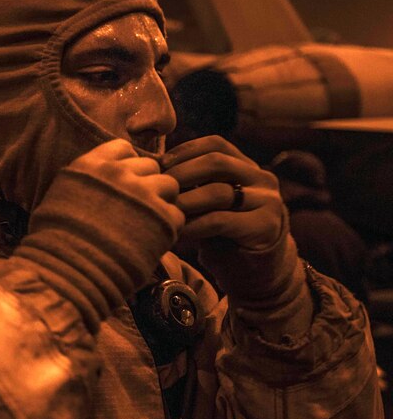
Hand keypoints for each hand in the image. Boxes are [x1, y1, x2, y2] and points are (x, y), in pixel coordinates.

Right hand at [13, 139, 183, 329]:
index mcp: (91, 165)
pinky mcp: (161, 218)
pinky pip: (177, 214)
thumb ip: (88, 180)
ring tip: (146, 225)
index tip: (122, 185)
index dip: (126, 166)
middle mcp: (118, 173)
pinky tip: (152, 240)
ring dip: (161, 203)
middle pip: (150, 166)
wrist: (68, 273)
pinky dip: (168, 227)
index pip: (123, 148)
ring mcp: (142, 194)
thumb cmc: (57, 243)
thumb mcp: (62, 197)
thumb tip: (106, 176)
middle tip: (136, 211)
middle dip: (146, 184)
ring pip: (169, 185)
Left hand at [163, 136, 308, 332]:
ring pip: (218, 191)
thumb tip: (150, 170)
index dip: (184, 152)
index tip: (159, 166)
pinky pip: (220, 221)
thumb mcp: (209, 206)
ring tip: (163, 212)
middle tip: (157, 189)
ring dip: (184, 202)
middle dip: (181, 173)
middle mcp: (261, 179)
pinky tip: (177, 233)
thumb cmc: (224, 237)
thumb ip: (193, 187)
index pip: (215, 144)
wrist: (258, 274)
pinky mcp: (265, 227)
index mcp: (247, 167)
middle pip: (216, 162)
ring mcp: (267, 202)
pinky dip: (193, 226)